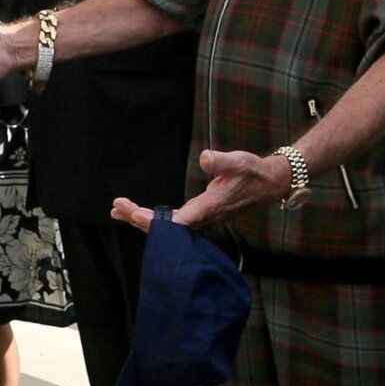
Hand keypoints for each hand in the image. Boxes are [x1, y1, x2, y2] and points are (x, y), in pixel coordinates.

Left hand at [111, 149, 293, 231]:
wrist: (268, 184)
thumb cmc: (252, 171)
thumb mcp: (238, 160)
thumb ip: (221, 160)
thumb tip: (204, 158)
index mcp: (208, 208)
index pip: (177, 222)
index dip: (155, 222)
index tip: (135, 215)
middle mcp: (202, 218)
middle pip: (165, 227)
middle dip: (138, 218)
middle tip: (116, 207)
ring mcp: (200, 219)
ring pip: (166, 227)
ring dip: (141, 219)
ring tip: (116, 210)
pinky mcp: (199, 216)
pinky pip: (171, 223)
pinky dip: (152, 218)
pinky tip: (137, 213)